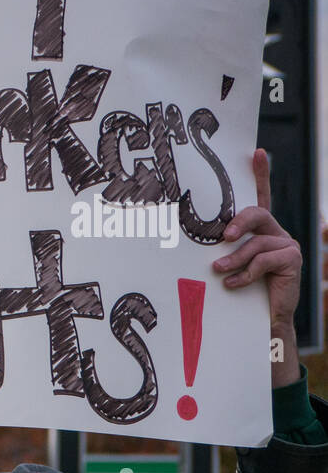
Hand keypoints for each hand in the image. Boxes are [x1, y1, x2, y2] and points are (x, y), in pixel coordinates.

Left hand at [211, 149, 301, 386]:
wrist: (259, 320)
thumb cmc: (235, 290)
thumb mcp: (223, 265)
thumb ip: (214, 250)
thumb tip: (180, 240)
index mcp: (256, 229)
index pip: (258, 195)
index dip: (260, 173)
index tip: (256, 151)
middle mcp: (273, 231)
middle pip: (257, 212)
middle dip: (238, 221)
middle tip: (223, 236)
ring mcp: (285, 244)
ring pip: (257, 242)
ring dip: (234, 258)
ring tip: (218, 271)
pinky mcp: (292, 259)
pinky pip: (265, 260)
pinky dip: (246, 273)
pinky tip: (233, 284)